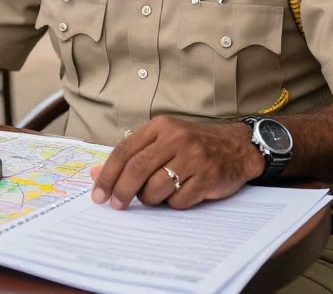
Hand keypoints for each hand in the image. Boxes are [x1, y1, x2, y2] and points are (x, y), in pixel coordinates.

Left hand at [90, 117, 262, 209]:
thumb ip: (131, 155)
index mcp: (160, 127)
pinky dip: (173, 203)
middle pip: (137, 170)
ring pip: (156, 188)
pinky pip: (179, 200)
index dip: (107, 175)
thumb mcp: (161, 140)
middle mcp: (175, 139)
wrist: (237, 146)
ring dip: (150, 199)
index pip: (124, 152)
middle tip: (116, 205)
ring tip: (156, 195)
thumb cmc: (192, 145)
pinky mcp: (208, 177)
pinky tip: (179, 194)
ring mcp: (193, 158)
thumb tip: (95, 174)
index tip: (98, 195)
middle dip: (121, 191)